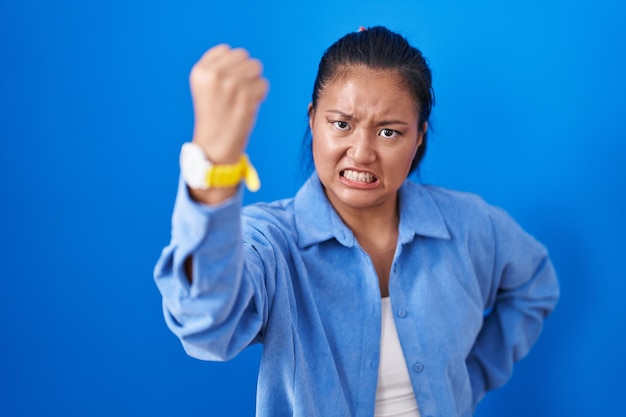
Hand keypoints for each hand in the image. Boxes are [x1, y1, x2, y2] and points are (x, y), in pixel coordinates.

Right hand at [189, 44, 268, 163]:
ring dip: (254, 82)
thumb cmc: (214, 116)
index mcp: (200, 70)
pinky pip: (263, 84)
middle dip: (244, 72)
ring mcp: (231, 83)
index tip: (226, 83)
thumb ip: (220, 68)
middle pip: (243, 55)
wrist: (215, 146)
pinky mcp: (247, 94)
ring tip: (243, 98)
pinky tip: (248, 106)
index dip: (231, 66)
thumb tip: (244, 58)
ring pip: (256, 66)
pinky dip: (260, 95)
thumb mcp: (206, 87)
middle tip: (237, 93)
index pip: (225, 50)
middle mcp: (214, 74)